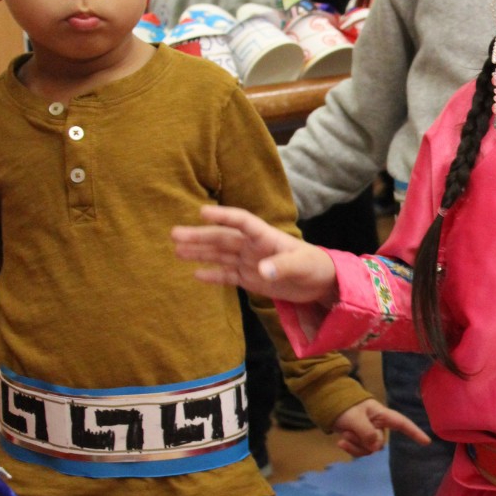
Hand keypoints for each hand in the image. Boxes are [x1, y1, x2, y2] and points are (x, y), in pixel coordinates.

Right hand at [172, 205, 336, 303]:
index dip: (223, 216)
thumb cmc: (315, 266)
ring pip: (220, 255)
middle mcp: (253, 247)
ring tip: (176, 249)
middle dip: (199, 236)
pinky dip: (212, 275)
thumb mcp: (302, 266)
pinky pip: (227, 275)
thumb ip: (282, 267)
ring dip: (199, 252)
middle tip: (174, 233)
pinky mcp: (250, 278)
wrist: (321, 283)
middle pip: (222, 238)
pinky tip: (194, 274)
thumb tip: (261, 270)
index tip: (202, 212)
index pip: (241, 221)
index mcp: (266, 237)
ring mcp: (249, 262)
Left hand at [333, 398, 431, 457]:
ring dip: (355, 445)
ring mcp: (370, 433)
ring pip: (369, 449)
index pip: (402, 424)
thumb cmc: (344, 406)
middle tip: (349, 432)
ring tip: (344, 435)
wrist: (329, 406)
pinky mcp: (361, 440)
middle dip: (362, 441)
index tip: (426, 442)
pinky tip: (340, 442)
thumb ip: (366, 432)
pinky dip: (351, 449)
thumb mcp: (354, 418)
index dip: (414, 432)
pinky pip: (361, 451)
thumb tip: (376, 447)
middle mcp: (379, 425)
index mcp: (382, 415)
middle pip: (378, 442)